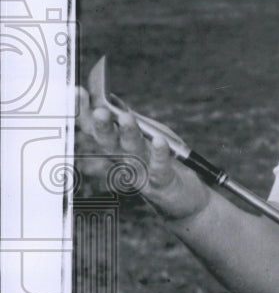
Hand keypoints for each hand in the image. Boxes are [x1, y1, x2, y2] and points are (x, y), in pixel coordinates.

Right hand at [75, 86, 210, 221]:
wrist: (184, 200)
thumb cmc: (162, 163)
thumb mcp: (146, 136)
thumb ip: (127, 120)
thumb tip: (109, 98)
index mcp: (117, 148)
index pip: (95, 129)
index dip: (85, 112)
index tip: (78, 92)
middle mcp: (125, 161)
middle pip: (108, 143)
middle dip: (101, 127)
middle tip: (98, 111)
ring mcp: (142, 174)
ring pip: (132, 153)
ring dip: (129, 135)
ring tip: (126, 118)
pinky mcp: (162, 183)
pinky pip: (160, 168)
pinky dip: (159, 154)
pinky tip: (159, 141)